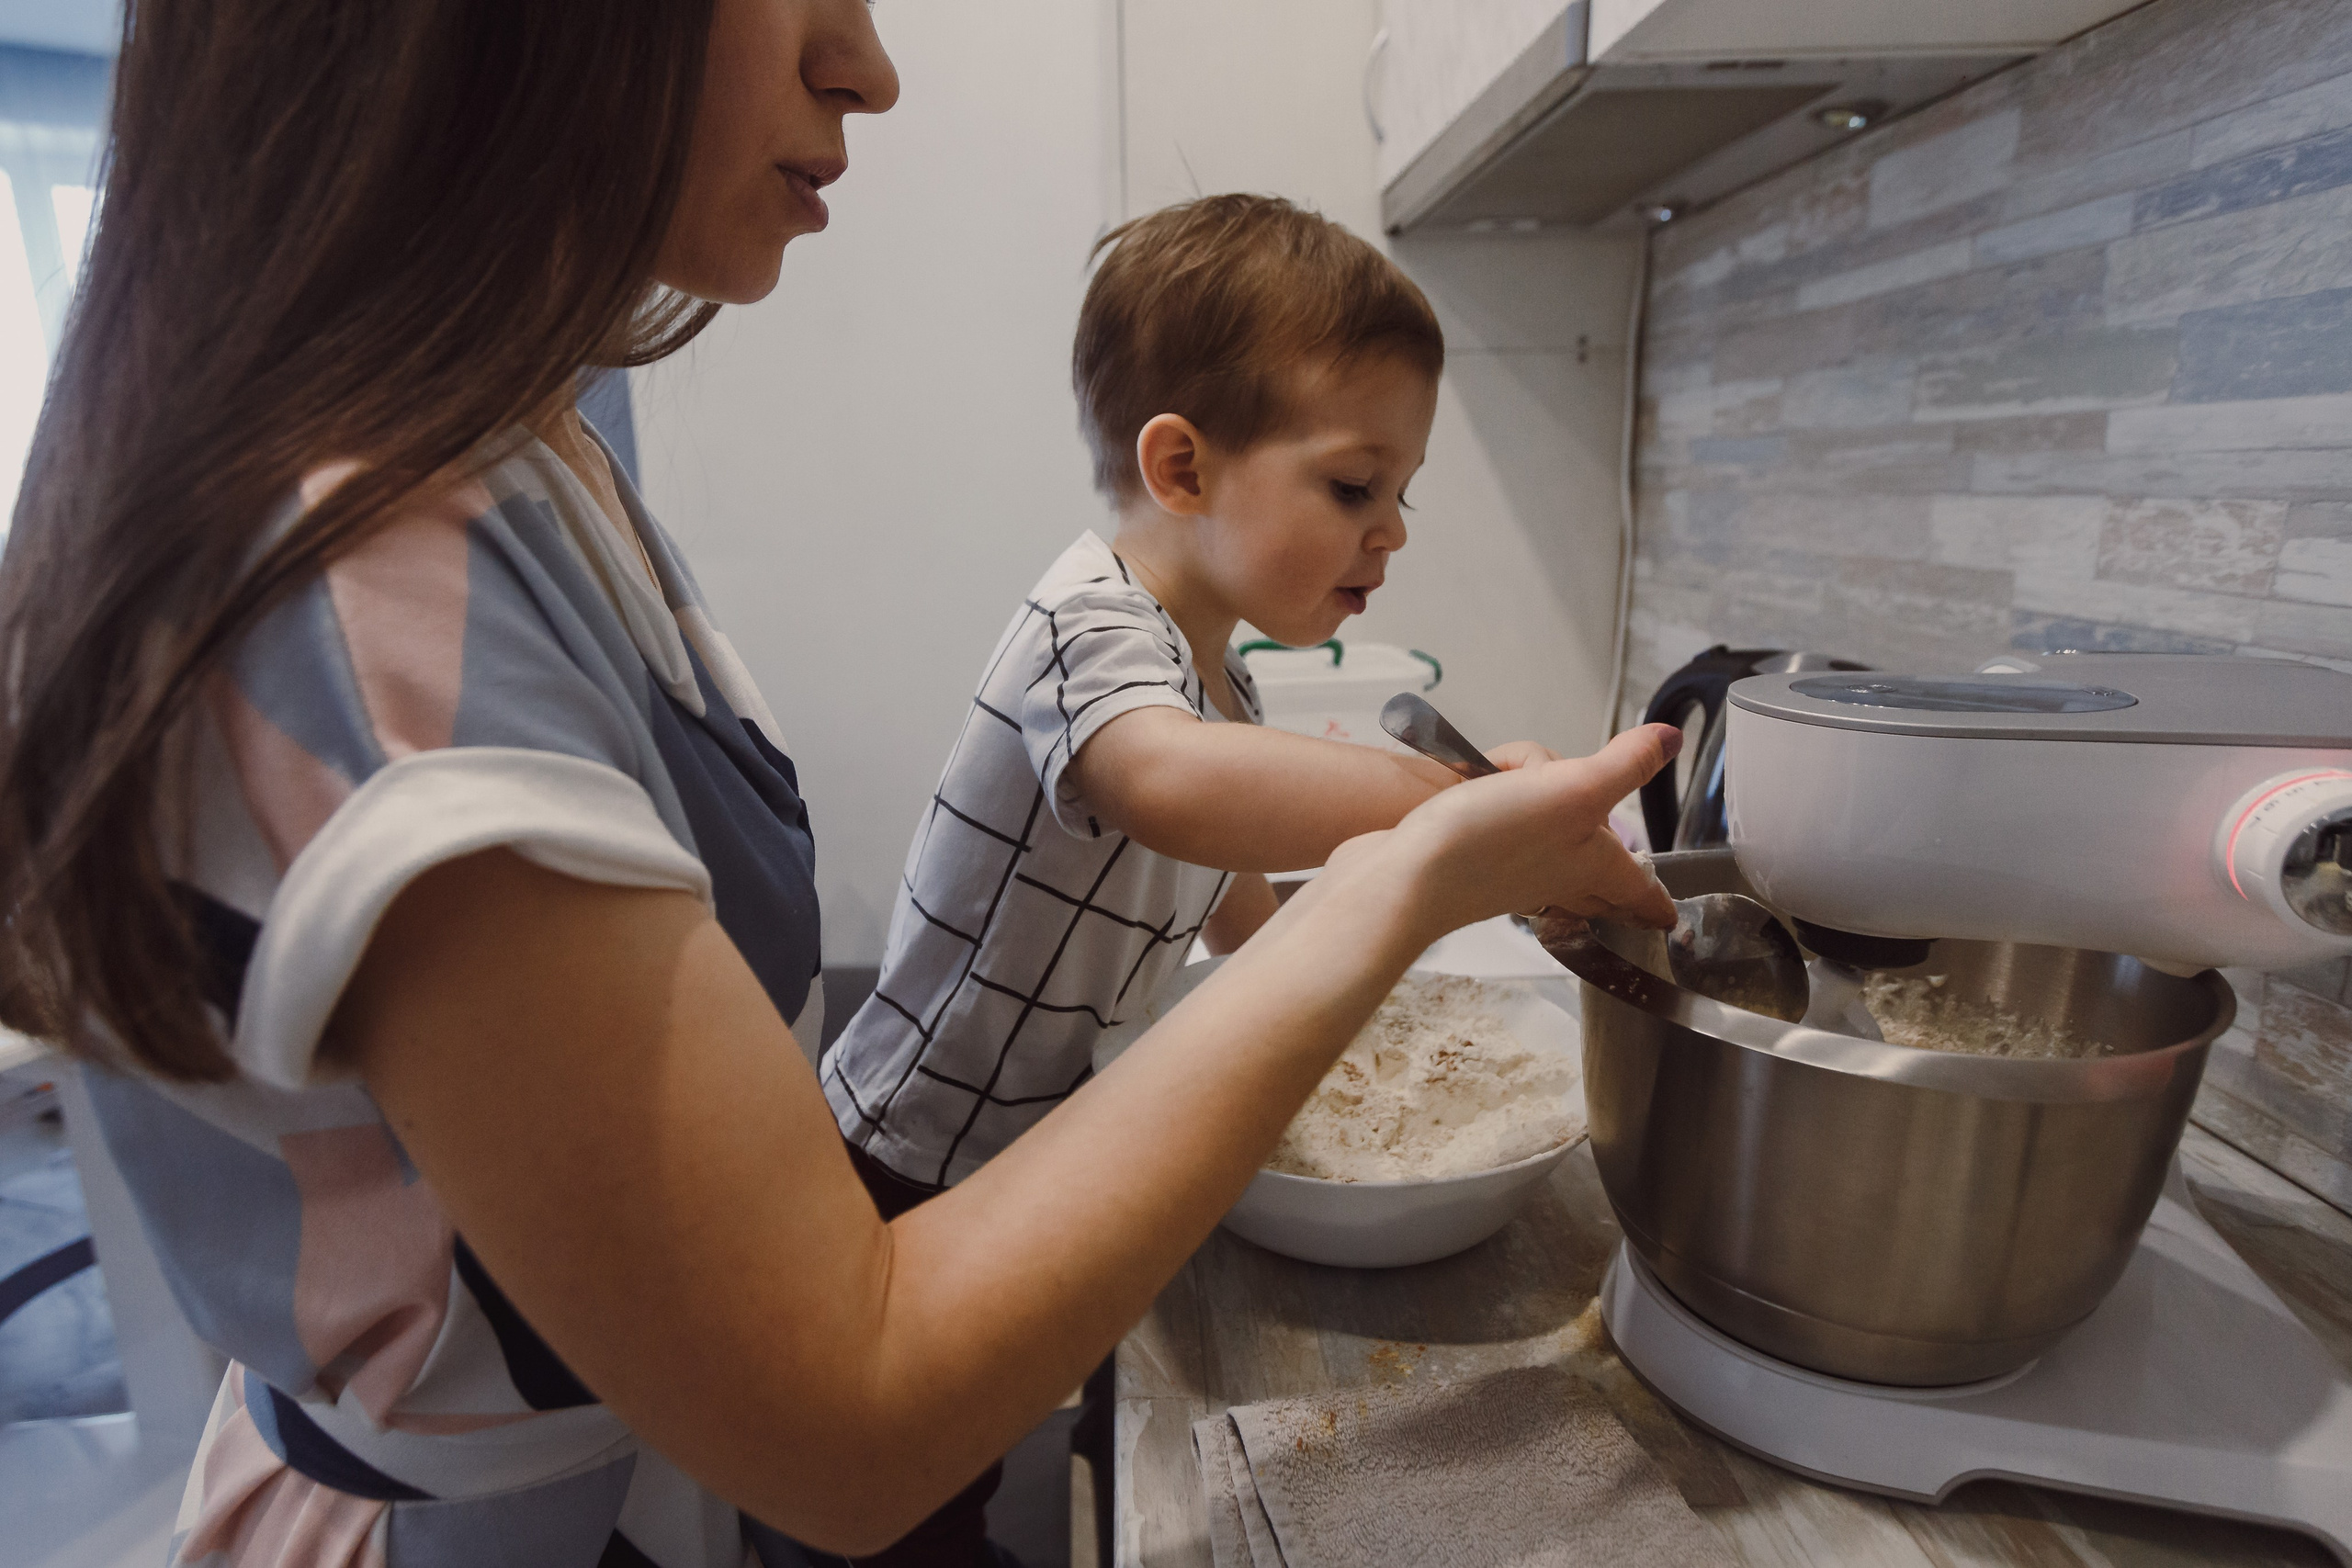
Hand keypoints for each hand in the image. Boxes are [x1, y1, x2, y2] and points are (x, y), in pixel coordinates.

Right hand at [1358, 724, 1681, 942]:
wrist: (1405, 876)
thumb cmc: (1490, 841)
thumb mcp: (1571, 790)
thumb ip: (1623, 764)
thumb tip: (1671, 740)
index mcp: (1594, 869)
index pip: (1639, 892)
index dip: (1659, 903)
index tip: (1672, 919)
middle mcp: (1557, 877)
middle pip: (1596, 876)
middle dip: (1612, 867)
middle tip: (1631, 874)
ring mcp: (1513, 872)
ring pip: (1550, 843)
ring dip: (1545, 806)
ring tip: (1521, 780)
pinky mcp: (1472, 858)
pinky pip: (1504, 830)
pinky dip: (1501, 805)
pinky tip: (1489, 792)